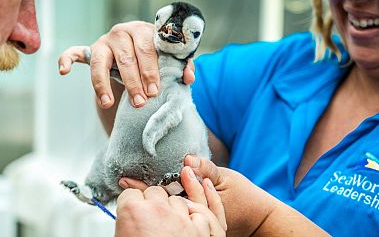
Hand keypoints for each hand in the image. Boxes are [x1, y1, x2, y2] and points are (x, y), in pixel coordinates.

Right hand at [57, 21, 195, 108]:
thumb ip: (182, 66)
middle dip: (133, 82)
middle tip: (140, 102)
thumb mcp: (170, 61)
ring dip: (104, 84)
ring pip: (101, 62)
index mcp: (143, 30)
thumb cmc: (156, 58)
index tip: (155, 91)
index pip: (147, 49)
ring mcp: (104, 41)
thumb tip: (189, 78)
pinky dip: (67, 59)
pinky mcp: (90, 50)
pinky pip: (75, 52)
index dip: (151, 70)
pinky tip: (63, 71)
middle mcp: (122, 32)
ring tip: (109, 103)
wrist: (138, 54)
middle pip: (126, 58)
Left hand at [120, 156, 276, 235]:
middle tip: (124, 181)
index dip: (143, 187)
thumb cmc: (243, 198)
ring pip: (166, 210)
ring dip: (150, 200)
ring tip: (131, 188)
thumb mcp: (226, 178)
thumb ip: (206, 169)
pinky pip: (177, 213)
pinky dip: (165, 204)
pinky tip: (155, 197)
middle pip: (160, 205)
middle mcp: (191, 216)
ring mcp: (193, 222)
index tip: (125, 179)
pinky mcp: (197, 223)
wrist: (259, 220)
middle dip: (143, 194)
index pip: (163, 195)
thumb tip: (188, 159)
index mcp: (195, 205)